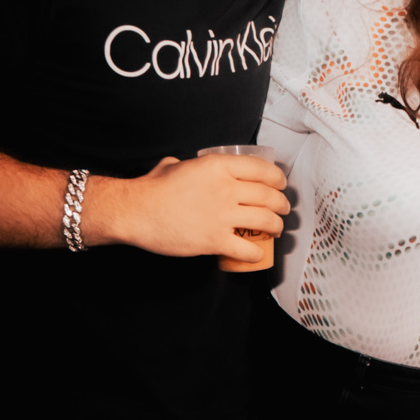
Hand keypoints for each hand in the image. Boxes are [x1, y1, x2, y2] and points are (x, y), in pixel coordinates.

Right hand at [88, 154, 288, 259]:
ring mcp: (222, 216)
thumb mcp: (174, 165)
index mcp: (218, 167)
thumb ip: (188, 165)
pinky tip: (257, 254)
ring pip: (265, 221)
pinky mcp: (215, 240)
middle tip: (283, 209)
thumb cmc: (152, 189)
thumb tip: (185, 165)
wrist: (136, 212)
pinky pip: (247, 249)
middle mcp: (226, 189)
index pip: (262, 169)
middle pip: (269, 196)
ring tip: (276, 229)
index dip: (278, 178)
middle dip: (282, 204)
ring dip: (276, 226)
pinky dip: (256, 253)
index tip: (281, 184)